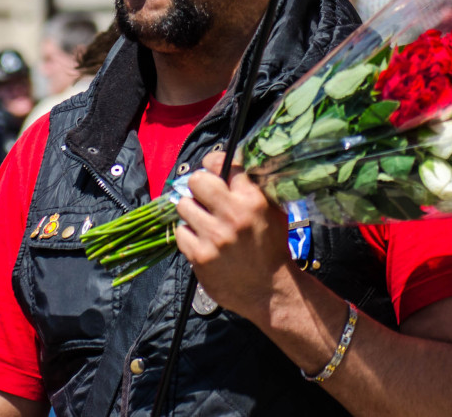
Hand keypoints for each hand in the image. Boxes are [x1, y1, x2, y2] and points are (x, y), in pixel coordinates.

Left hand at [174, 150, 293, 322]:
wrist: (271, 290)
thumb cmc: (271, 247)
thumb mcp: (271, 210)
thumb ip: (250, 186)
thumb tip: (227, 162)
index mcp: (252, 200)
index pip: (222, 164)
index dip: (213, 164)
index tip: (212, 170)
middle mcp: (232, 215)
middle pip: (197, 181)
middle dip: (199, 187)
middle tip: (205, 198)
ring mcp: (214, 237)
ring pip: (184, 206)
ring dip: (192, 212)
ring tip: (204, 222)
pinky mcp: (200, 256)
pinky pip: (180, 233)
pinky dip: (189, 235)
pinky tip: (202, 241)